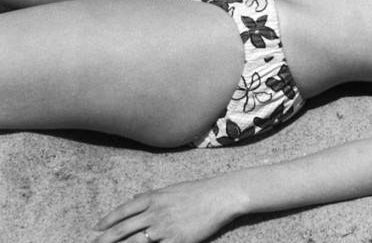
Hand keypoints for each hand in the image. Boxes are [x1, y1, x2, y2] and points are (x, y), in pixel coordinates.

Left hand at [93, 177, 241, 242]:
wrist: (221, 196)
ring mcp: (165, 228)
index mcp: (155, 197)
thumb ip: (153, 195)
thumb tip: (135, 199)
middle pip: (123, 229)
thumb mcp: (173, 188)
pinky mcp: (176, 241)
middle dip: (105, 240)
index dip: (108, 220)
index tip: (96, 228)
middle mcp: (156, 213)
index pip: (124, 210)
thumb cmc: (199, 191)